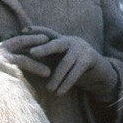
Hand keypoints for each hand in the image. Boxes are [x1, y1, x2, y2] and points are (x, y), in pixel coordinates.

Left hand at [0, 27, 116, 95]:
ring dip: (56, 77)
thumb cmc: (75, 69)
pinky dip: (67, 83)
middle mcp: (72, 41)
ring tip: (49, 89)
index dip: (36, 30)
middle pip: (56, 44)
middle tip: (32, 53)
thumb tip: (26, 61)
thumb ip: (48, 58)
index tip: (23, 30)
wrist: (100, 73)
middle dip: (44, 48)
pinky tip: (60, 92)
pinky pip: (76, 72)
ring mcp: (82, 48)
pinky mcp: (90, 58)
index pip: (48, 33)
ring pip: (66, 63)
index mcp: (63, 40)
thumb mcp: (61, 61)